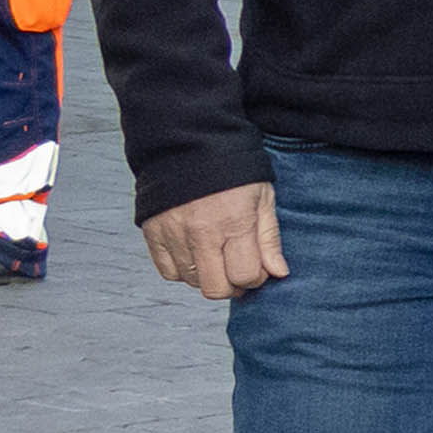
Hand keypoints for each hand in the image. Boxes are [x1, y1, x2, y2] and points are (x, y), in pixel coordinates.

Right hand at [142, 180, 285, 299]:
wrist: (189, 144)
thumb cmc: (232, 171)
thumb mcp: (262, 198)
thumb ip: (269, 239)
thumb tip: (278, 273)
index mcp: (234, 222)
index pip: (244, 276)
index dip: (255, 278)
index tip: (257, 266)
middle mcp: (201, 232)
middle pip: (216, 288)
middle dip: (232, 285)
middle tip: (237, 267)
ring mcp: (174, 233)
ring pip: (192, 281)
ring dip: (208, 275)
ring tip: (216, 254)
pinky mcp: (154, 232)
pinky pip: (168, 271)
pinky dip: (183, 270)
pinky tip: (195, 253)